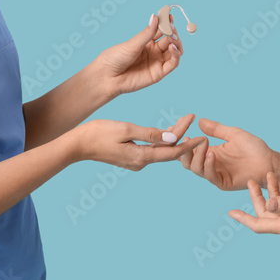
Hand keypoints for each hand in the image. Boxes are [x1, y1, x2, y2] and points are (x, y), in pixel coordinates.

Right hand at [74, 113, 202, 170]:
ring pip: (160, 149)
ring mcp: (135, 161)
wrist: (77, 145)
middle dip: (181, 134)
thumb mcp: (126, 129)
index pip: (172, 151)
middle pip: (168, 149)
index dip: (189, 143)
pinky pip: (151, 149)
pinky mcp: (130, 158)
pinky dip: (160, 140)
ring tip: (183, 120)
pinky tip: (166, 130)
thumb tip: (173, 137)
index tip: (203, 135)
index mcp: (141, 157)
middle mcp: (141, 162)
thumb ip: (150, 133)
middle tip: (191, 117)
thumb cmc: (98, 133)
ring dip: (171, 136)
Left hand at [93, 12, 183, 96]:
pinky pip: (173, 63)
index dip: (167, 22)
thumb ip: (147, 33)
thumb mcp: (132, 43)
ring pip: (175, 51)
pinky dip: (176, 54)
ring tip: (173, 37)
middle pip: (170, 39)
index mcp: (147, 42)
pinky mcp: (159, 73)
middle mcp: (154, 51)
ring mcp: (157, 62)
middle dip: (172, 32)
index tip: (169, 15)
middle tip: (171, 26)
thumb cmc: (115, 58)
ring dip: (177, 42)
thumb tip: (156, 16)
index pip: (161, 30)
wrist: (107, 77)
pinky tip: (173, 47)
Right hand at [180, 118, 275, 190]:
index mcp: (210, 153)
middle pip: (187, 162)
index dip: (182, 143)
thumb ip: (216, 129)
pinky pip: (210, 176)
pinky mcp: (223, 183)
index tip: (181, 131)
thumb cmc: (254, 148)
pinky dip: (208, 165)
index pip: (189, 151)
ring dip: (197, 156)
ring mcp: (216, 174)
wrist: (269, 161)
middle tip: (189, 138)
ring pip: (196, 169)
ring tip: (203, 143)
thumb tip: (199, 120)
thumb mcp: (233, 134)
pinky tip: (211, 154)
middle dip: (185, 151)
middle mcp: (210, 165)